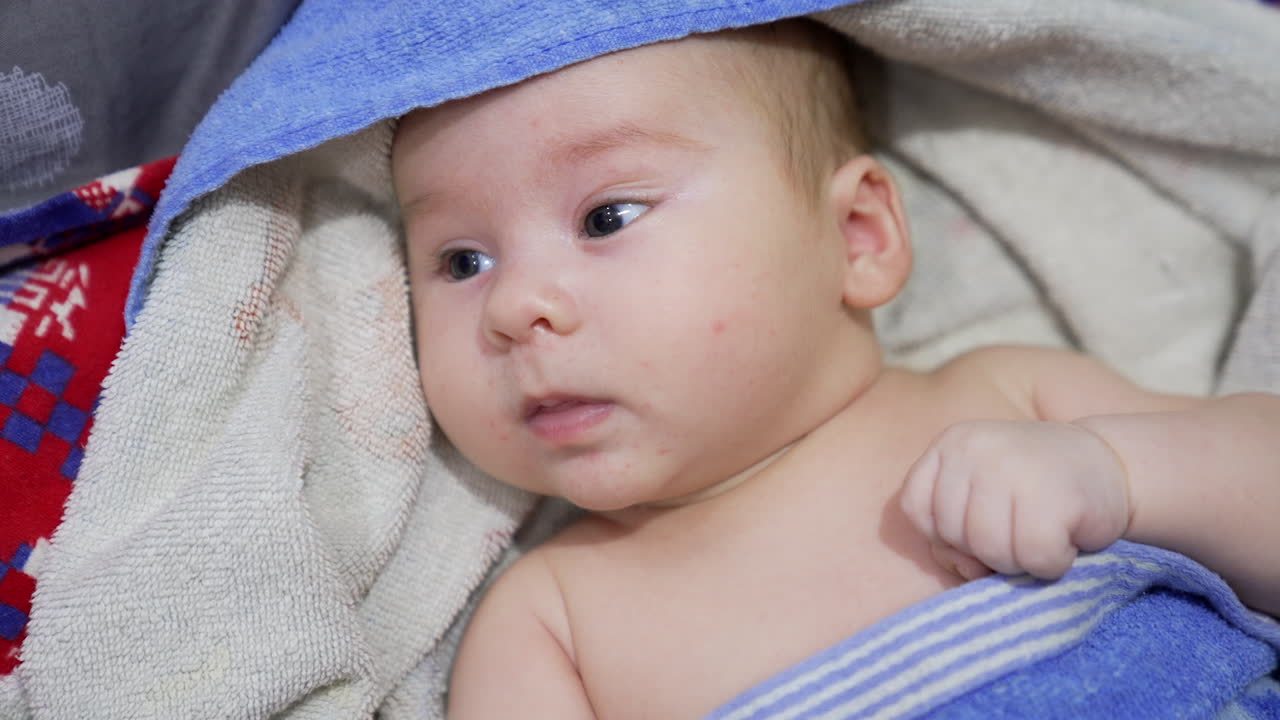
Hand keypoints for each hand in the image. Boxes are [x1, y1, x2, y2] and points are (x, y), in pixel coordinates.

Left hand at [901, 420, 1130, 579]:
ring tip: (1043, 532)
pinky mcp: (1053, 496)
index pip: (915, 508)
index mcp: (951, 444)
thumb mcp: (981, 499)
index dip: (944, 533)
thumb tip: (959, 566)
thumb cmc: (1037, 491)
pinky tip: (1065, 538)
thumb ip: (953, 534)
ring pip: (991, 552)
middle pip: (953, 535)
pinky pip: (1035, 559)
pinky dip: (1053, 563)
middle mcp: (975, 449)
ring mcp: (1012, 468)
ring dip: (1021, 560)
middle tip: (1022, 528)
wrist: (1114, 466)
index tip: (981, 523)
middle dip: (987, 550)